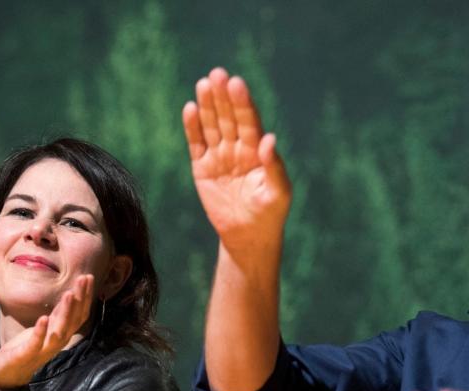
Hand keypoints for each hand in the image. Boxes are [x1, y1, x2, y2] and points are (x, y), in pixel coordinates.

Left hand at [0, 275, 92, 390]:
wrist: (6, 376)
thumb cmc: (25, 350)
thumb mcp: (44, 329)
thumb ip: (57, 316)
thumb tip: (71, 296)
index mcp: (60, 334)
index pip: (78, 315)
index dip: (85, 297)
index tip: (89, 277)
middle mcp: (56, 342)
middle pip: (73, 320)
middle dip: (80, 299)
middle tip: (84, 279)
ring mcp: (42, 350)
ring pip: (59, 332)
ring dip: (65, 313)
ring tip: (69, 294)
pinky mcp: (26, 355)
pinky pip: (36, 343)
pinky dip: (41, 331)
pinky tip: (43, 318)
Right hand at [183, 67, 291, 261]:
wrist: (248, 238)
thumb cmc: (270, 215)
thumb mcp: (278, 193)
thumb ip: (275, 167)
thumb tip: (270, 139)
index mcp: (258, 151)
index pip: (249, 121)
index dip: (243, 102)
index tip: (236, 83)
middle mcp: (238, 148)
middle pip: (229, 117)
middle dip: (223, 96)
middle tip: (217, 74)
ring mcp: (219, 157)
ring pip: (212, 126)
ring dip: (208, 105)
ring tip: (203, 84)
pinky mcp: (202, 168)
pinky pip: (196, 144)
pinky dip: (192, 127)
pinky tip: (190, 109)